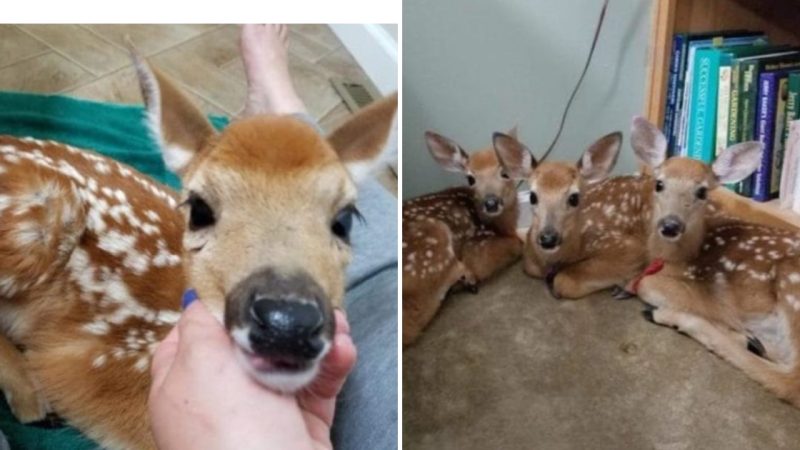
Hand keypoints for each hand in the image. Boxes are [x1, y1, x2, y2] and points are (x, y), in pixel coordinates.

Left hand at [149, 301, 356, 449]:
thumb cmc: (228, 431)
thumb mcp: (199, 363)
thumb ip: (200, 323)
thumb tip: (202, 297)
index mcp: (184, 382)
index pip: (193, 333)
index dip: (218, 305)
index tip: (246, 281)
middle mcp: (221, 396)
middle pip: (250, 341)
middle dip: (279, 317)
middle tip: (303, 296)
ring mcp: (263, 410)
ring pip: (291, 358)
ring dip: (315, 336)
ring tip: (336, 321)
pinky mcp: (302, 422)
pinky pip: (320, 382)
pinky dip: (333, 363)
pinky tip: (342, 348)